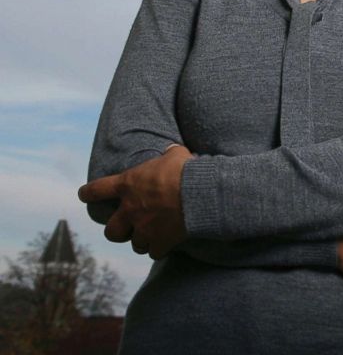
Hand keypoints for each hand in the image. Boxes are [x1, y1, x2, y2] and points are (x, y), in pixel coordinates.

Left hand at [78, 145, 191, 259]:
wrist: (199, 193)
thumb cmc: (185, 170)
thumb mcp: (175, 154)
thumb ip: (168, 154)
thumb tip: (171, 150)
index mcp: (128, 185)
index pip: (96, 190)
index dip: (88, 193)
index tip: (84, 195)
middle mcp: (130, 210)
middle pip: (111, 231)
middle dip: (118, 231)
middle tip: (128, 228)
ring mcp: (143, 228)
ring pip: (136, 244)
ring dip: (143, 241)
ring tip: (153, 237)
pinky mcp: (159, 242)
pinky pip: (155, 252)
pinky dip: (160, 248)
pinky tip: (167, 244)